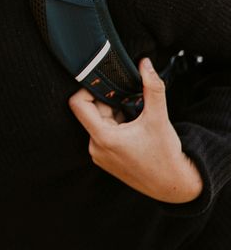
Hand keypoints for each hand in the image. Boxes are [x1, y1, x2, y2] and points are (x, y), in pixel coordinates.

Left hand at [68, 58, 202, 203]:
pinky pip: (102, 135)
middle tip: (130, 101)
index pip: (78, 104)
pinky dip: (115, 126)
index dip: (88, 90)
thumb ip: (152, 88)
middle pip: (91, 112)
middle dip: (109, 102)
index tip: (105, 85)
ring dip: (114, 115)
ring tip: (135, 118)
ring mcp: (98, 155)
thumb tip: (145, 64)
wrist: (172, 185)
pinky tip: (133, 130)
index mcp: (103, 137)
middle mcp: (95, 147)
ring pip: (98, 122)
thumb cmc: (165, 155)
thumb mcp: (159, 118)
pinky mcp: (104, 159)